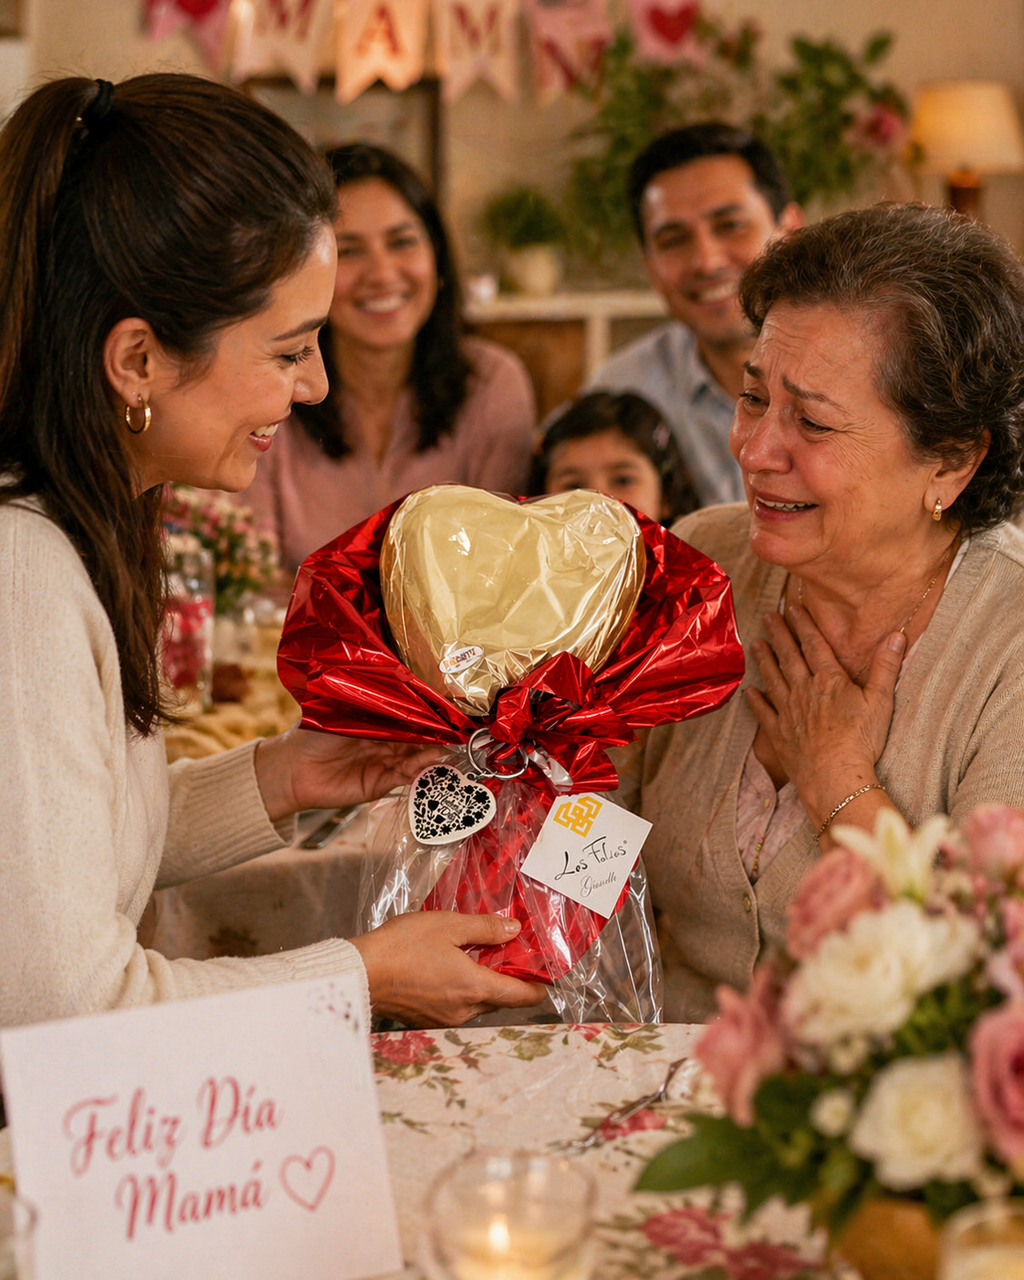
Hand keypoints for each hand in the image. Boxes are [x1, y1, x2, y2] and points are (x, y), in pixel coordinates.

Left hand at [254, 724, 442, 820]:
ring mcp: (385, 763)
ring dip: (432, 753)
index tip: (447, 710)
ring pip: (416, 757)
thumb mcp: (344, 713)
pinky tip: (430, 763)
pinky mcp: (381, 783)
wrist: (291, 769)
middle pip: (418, 737)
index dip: (427, 714)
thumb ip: (374, 709)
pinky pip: (405, 776)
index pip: (409, 716)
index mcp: (378, 720)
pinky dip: (419, 770)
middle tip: (456, 730)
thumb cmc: (312, 734)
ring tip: (446, 747)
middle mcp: (386, 741)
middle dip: (437, 734)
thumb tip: (405, 697)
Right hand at [350, 912, 546, 1027]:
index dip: (539, 986)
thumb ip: (485, 928)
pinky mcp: (428, 1019)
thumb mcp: (448, 925)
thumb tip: (514, 930)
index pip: (522, 996)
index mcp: (474, 987)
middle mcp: (465, 1010)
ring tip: (479, 957)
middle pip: (501, 1000)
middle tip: (511, 954)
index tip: (547, 974)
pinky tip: (452, 969)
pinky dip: (463, 990)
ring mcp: (445, 1018)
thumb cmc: (403, 945)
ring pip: (479, 1003)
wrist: (360, 972)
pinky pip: (458, 1006)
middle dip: (510, 980)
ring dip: (484, 984)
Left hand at [746, 605, 904, 820]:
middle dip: (778, 635)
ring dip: (764, 660)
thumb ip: (886, 667)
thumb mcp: (881, 701)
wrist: (835, 776)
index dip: (804, 624)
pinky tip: (750, 691)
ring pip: (773, 679)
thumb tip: (896, 635)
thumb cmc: (862, 740)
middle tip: (767, 617)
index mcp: (829, 680)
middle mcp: (804, 691)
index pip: (814, 645)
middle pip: (789, 657)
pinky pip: (764, 713)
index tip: (792, 607)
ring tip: (756, 644)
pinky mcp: (779, 734)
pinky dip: (756, 701)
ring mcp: (789, 712)